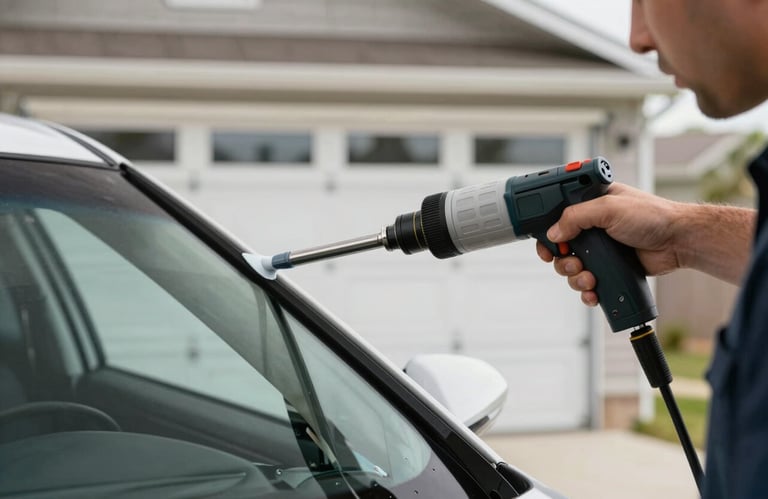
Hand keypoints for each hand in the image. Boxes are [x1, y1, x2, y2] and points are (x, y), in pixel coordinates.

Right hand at [536, 183, 682, 305]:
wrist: (679, 241)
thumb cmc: (652, 216)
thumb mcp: (609, 208)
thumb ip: (576, 217)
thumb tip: (553, 234)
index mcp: (589, 205)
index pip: (557, 218)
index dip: (548, 233)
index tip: (548, 246)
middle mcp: (592, 228)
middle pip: (561, 248)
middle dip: (563, 261)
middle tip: (574, 263)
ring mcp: (600, 250)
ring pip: (572, 269)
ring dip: (575, 278)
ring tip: (589, 278)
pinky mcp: (609, 268)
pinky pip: (588, 284)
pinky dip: (587, 292)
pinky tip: (594, 293)